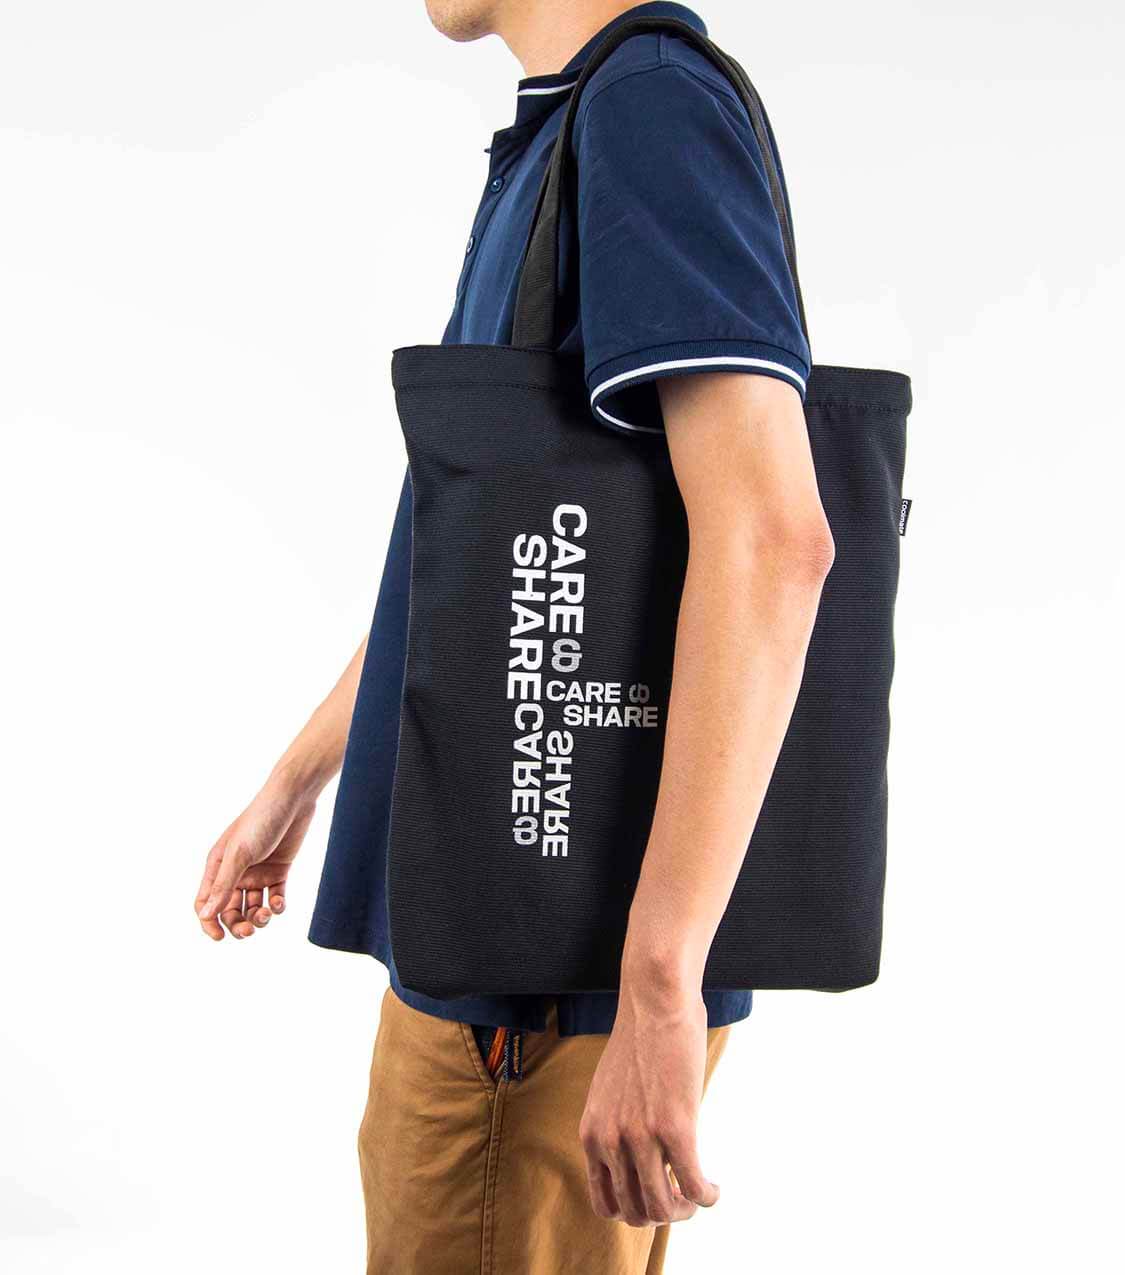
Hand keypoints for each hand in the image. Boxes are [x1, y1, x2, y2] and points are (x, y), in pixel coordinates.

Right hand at [194, 780, 315, 939]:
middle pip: (230, 910)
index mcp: (218, 866)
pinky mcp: (279, 870)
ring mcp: (258, 872)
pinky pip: (275, 897)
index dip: (209, 923)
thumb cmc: (261, 821)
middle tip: (250, 930)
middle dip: (238, 924)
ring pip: (254, 907)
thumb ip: (223, 885)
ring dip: (259, 917)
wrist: (293, 798)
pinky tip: (279, 902)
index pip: (205, 903)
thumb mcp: (240, 854)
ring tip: (268, 913)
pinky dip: (277, 905)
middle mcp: (236, 872)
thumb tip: (205, 915)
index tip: (220, 938)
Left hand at [579, 985, 717, 1226]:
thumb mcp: (611, 1091)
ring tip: (698, 1192)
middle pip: (635, 1212)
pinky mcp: (675, 1128)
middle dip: (662, 1214)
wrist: (655, 1003)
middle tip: (681, 1196)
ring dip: (685, 1210)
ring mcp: (641, 1136)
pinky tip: (715, 1188)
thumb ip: (616, 1126)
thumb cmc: (640, 1040)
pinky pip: (692, 1185)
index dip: (634, 1210)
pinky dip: (707, 1196)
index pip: (604, 1202)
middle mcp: (610, 1140)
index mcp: (592, 1133)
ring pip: (663, 1207)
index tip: (654, 1195)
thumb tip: (638, 1157)